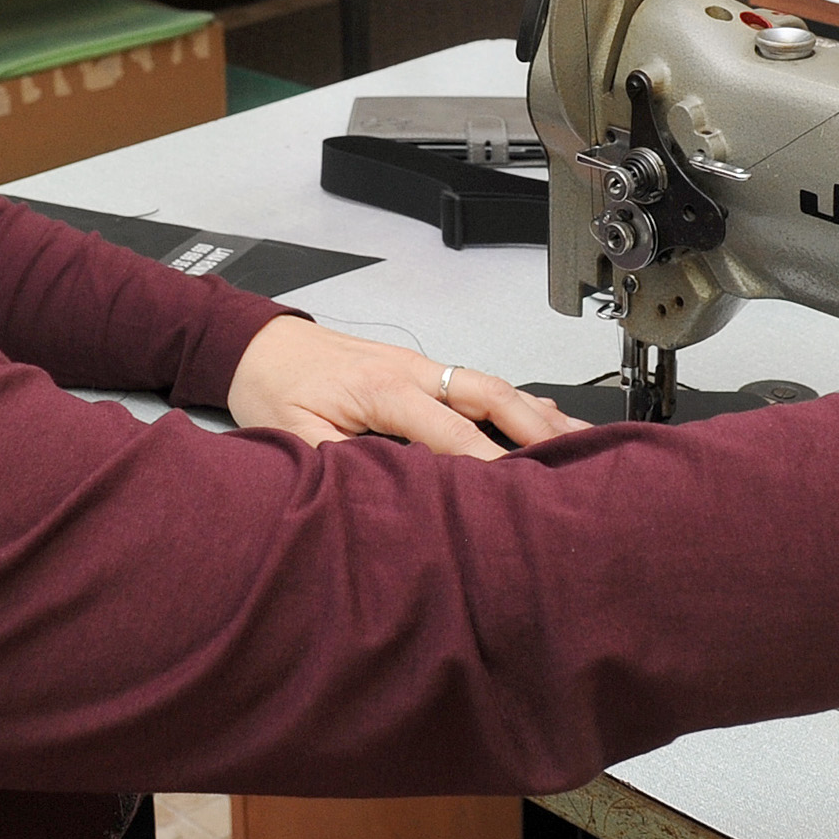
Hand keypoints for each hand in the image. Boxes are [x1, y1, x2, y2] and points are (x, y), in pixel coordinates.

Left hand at [223, 316, 587, 459]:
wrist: (260, 344)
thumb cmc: (275, 387)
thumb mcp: (295, 435)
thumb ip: (344, 465)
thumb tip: (389, 494)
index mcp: (383, 388)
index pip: (451, 432)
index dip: (488, 463)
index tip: (517, 491)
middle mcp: (412, 370)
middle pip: (491, 394)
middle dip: (536, 427)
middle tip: (572, 460)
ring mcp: (422, 365)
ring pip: (494, 385)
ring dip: (537, 412)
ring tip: (579, 441)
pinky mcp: (423, 369)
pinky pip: (481, 384)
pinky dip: (520, 402)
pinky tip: (546, 418)